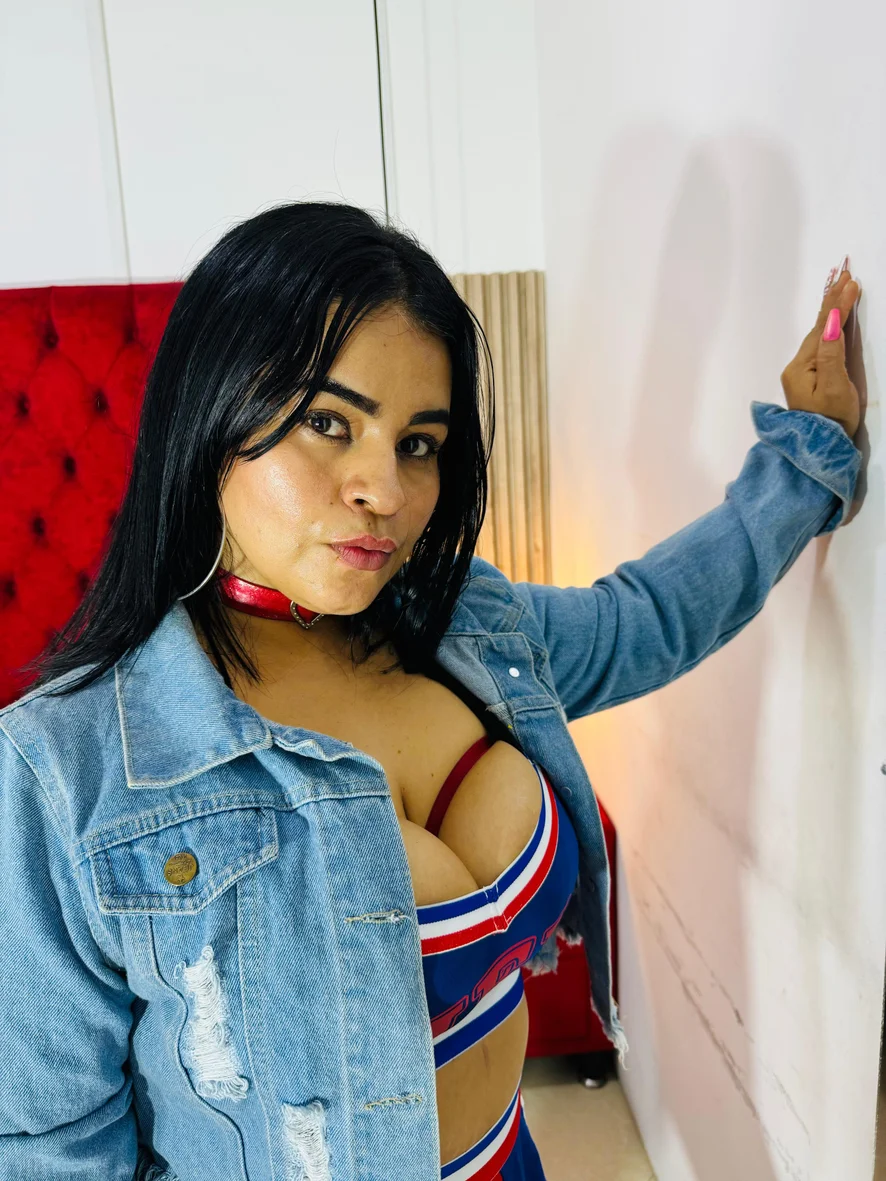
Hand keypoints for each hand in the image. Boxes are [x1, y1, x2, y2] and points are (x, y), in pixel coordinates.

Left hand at [780, 266, 860, 439]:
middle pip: (819, 327)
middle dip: (833, 301)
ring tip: (841, 289)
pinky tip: (832, 321)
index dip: (838, 304)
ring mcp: (801, 374)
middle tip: (845, 273)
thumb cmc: (831, 421)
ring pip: (818, 335)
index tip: (851, 281)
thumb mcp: (834, 386)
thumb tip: (831, 323)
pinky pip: (819, 345)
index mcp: (802, 366)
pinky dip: (828, 328)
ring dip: (831, 312)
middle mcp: (797, 366)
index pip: (824, 327)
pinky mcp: (808, 381)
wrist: (817, 450)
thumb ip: (832, 354)